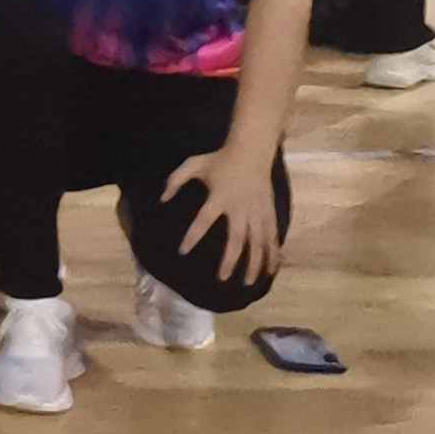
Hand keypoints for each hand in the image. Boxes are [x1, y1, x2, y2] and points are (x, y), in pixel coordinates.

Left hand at [163, 141, 282, 285]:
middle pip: (236, 239)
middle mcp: (240, 208)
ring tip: (248, 282)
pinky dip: (273, 254)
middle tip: (222, 278)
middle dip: (230, 260)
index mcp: (219, 197)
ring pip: (258, 243)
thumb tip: (161, 198)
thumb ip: (175, 180)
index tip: (183, 251)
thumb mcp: (193, 164)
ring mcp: (257, 212)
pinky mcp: (269, 213)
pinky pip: (273, 238)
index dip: (193, 236)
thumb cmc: (220, 159)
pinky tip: (271, 269)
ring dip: (254, 263)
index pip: (203, 220)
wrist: (252, 151)